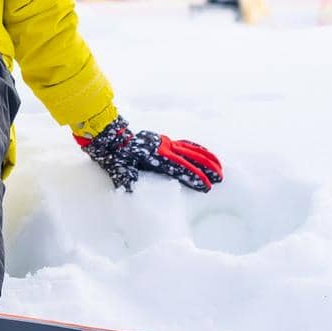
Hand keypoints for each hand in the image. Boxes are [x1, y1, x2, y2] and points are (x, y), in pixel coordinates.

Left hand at [75, 117, 221, 192]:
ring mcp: (165, 142)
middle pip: (190, 158)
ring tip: (219, 168)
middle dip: (206, 169)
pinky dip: (197, 149)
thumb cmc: (116, 157)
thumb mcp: (120, 171)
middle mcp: (163, 148)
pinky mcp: (164, 141)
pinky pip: (185, 144)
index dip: (194, 177)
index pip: (180, 169)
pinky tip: (205, 154)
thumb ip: (129, 181)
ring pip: (191, 150)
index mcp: (155, 157)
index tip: (207, 187)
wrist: (111, 137)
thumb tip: (133, 193)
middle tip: (220, 179)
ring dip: (206, 158)